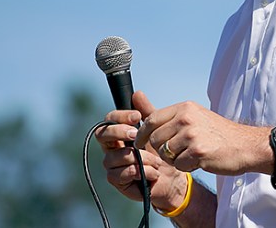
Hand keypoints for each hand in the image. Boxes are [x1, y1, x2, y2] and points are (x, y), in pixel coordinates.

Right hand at [94, 92, 189, 210]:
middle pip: (101, 135)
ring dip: (137, 157)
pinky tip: (153, 172)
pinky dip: (140, 171)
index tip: (136, 116)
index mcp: (119, 135)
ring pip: (113, 157)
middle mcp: (112, 149)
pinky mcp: (118, 181)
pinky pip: (121, 174)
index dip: (119, 116)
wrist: (173, 178)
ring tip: (156, 160)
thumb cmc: (162, 152)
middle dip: (119, 132)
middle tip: (136, 134)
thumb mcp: (158, 130)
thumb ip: (148, 113)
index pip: (108, 121)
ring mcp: (113, 165)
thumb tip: (137, 94)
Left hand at [135, 98, 269, 176]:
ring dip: (175, 160)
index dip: (142, 135)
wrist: (246, 145)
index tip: (142, 144)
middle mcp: (186, 118)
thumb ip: (166, 114)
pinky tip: (199, 161)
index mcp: (185, 108)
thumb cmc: (218, 133)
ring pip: (165, 154)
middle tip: (177, 152)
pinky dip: (186, 167)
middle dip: (162, 150)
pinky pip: (179, 165)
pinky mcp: (198, 152)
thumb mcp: (194, 116)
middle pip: (156, 139)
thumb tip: (136, 96)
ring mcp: (192, 135)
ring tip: (192, 155)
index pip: (151, 120)